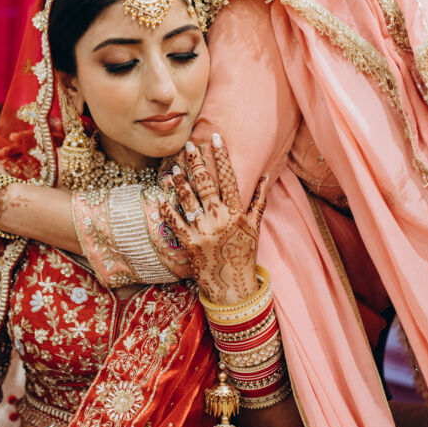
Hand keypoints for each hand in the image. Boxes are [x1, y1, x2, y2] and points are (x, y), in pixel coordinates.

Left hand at [159, 134, 267, 304]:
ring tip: (174, 167)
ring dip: (180, 182)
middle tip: (188, 145)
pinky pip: (175, 223)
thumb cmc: (244, 254)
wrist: (233, 287)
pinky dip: (167, 210)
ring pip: (189, 200)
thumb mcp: (255, 227)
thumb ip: (259, 200)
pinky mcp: (190, 244)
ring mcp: (204, 231)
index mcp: (237, 212)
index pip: (229, 178)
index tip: (215, 139)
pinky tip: (161, 196)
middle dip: (197, 163)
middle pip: (207, 184)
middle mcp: (220, 219)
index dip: (222, 157)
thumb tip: (266, 176)